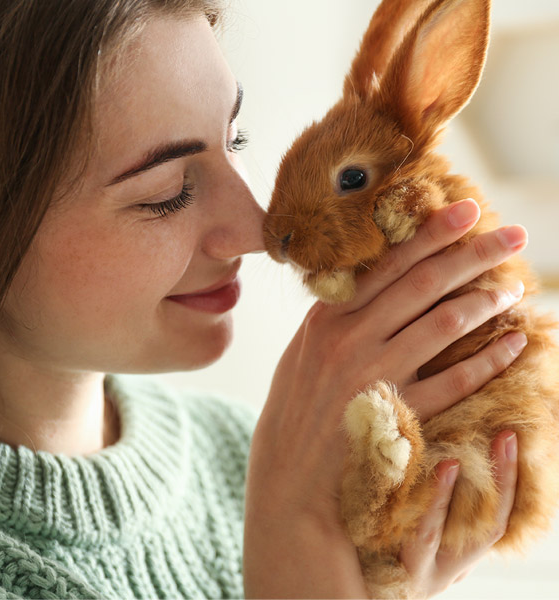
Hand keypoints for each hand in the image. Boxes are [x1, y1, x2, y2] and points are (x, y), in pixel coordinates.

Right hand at [244, 199, 526, 598]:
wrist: (289, 478)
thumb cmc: (296, 411)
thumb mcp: (302, 353)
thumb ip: (335, 318)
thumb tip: (372, 284)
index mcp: (326, 318)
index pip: (386, 265)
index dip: (430, 235)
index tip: (466, 210)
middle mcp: (348, 339)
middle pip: (421, 285)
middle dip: (471, 254)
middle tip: (512, 233)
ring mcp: (373, 376)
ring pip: (441, 325)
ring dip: (484, 302)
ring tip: (515, 286)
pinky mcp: (396, 414)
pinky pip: (453, 382)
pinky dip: (488, 360)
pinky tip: (515, 343)